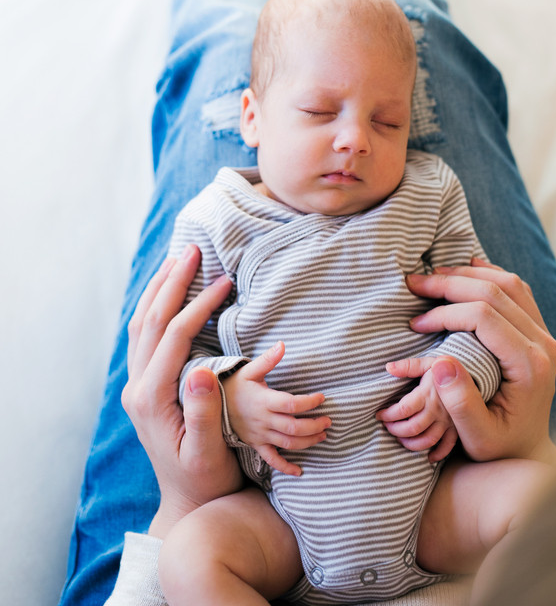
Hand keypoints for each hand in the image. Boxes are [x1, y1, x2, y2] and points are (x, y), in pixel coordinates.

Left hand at [122, 245, 239, 538]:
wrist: (188, 500)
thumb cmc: (206, 477)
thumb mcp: (209, 451)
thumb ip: (202, 412)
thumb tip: (201, 369)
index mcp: (152, 399)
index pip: (174, 337)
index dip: (198, 304)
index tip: (225, 281)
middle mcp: (137, 388)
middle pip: (150, 321)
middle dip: (172, 282)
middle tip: (193, 249)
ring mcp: (136, 386)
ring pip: (141, 324)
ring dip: (159, 288)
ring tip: (178, 258)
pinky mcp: (143, 386)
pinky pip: (142, 336)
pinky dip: (154, 306)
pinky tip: (167, 291)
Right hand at [222, 340, 330, 476]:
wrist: (212, 405)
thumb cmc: (235, 385)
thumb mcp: (249, 370)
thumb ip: (268, 360)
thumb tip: (282, 344)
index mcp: (263, 401)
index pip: (291, 404)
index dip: (309, 402)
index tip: (322, 398)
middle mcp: (263, 420)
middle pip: (293, 427)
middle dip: (314, 426)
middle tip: (328, 421)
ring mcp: (260, 435)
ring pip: (287, 444)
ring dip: (307, 442)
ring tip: (322, 435)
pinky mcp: (256, 445)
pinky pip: (271, 460)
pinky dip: (285, 467)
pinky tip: (299, 471)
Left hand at [376, 358, 457, 461]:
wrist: (467, 374)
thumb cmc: (443, 367)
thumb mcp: (427, 362)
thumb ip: (408, 365)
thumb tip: (389, 367)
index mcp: (427, 394)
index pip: (403, 409)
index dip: (388, 414)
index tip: (379, 415)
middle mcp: (437, 410)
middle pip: (413, 428)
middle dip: (396, 430)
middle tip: (387, 427)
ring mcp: (448, 421)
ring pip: (427, 440)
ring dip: (411, 444)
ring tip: (401, 439)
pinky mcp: (456, 428)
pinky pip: (447, 446)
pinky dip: (438, 454)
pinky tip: (428, 457)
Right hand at [405, 258, 555, 464]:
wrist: (530, 452)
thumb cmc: (499, 447)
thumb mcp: (477, 437)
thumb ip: (460, 404)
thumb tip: (441, 363)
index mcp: (529, 366)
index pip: (484, 318)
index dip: (446, 312)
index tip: (416, 324)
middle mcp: (543, 345)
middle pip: (496, 293)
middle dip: (450, 284)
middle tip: (414, 284)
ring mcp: (545, 336)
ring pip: (510, 284)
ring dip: (469, 274)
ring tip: (435, 275)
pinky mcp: (540, 332)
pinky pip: (519, 291)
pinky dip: (492, 275)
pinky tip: (471, 268)